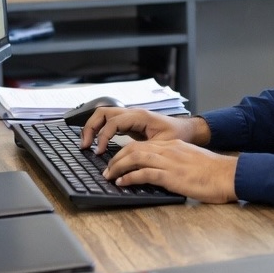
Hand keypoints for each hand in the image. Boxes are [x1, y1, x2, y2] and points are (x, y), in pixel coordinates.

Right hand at [80, 107, 210, 153]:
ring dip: (93, 127)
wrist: (188, 130)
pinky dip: (100, 130)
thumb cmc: (178, 135)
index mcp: (140, 116)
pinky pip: (110, 122)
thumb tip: (126, 160)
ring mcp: (130, 117)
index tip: (99, 151)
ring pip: (104, 115)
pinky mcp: (130, 123)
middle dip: (91, 127)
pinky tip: (98, 144)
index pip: (113, 121)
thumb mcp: (162, 145)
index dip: (103, 136)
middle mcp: (133, 113)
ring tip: (86, 144)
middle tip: (85, 145)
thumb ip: (144, 151)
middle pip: (103, 112)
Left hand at [103, 138, 237, 203]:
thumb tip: (164, 171)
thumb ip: (177, 162)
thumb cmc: (214, 173)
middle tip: (107, 169)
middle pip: (135, 148)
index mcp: (174, 145)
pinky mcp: (171, 175)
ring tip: (109, 176)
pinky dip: (129, 177)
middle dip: (117, 158)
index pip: (143, 144)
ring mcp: (170, 161)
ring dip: (118, 166)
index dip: (126, 152)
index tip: (117, 160)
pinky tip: (122, 183)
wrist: (229, 175)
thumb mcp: (192, 161)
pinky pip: (144, 174)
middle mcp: (169, 150)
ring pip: (135, 158)